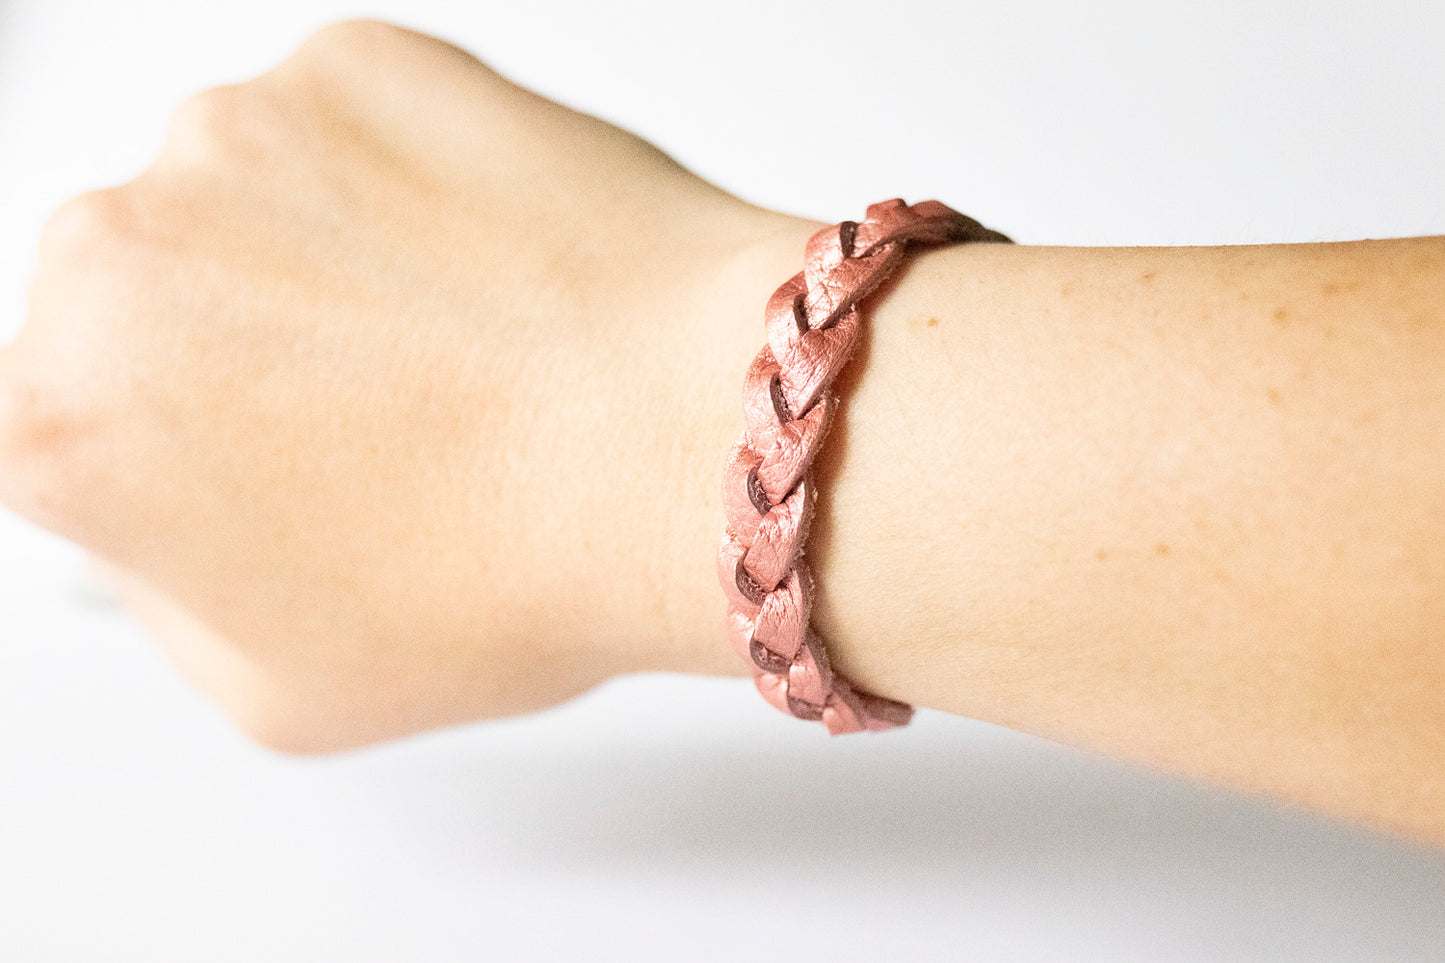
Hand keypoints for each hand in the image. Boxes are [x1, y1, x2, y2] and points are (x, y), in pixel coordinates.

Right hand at [0, 20, 790, 750]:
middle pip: (149, 303)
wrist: (689, 440)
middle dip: (239, 356)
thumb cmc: (518, 570)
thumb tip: (175, 523)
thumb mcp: (286, 689)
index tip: (252, 462)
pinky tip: (491, 273)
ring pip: (249, 204)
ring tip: (459, 349)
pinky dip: (407, 186)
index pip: (68, 424)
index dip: (178, 454)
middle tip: (382, 418)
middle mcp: (110, 257)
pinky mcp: (352, 63)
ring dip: (324, 262)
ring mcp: (233, 138)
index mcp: (58, 423)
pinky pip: (352, 134)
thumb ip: (177, 596)